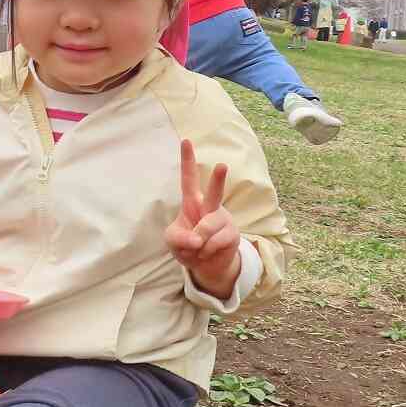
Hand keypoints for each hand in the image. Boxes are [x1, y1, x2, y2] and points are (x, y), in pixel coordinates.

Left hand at [166, 139, 240, 298]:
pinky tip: (207, 253)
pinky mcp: (233, 234)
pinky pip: (214, 244)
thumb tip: (197, 239)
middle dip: (219, 180)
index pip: (188, 178)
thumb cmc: (187, 245)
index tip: (186, 140)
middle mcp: (210, 206)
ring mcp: (223, 219)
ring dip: (197, 245)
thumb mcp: (173, 240)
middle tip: (223, 165)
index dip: (187, 160)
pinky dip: (205, 253)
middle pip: (215, 193)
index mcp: (192, 202)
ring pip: (206, 229)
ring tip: (198, 249)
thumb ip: (179, 237)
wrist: (207, 265)